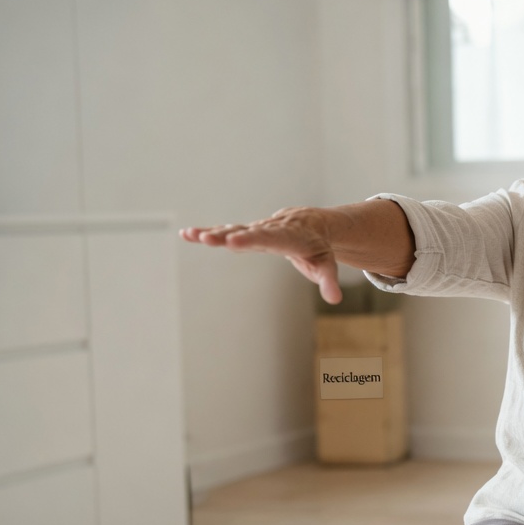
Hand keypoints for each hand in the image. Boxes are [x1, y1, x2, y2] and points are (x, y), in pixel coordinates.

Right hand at [180, 207, 343, 303]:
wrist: (311, 225)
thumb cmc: (319, 248)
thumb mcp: (327, 265)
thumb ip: (328, 281)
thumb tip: (335, 299)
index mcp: (289, 236)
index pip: (270, 238)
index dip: (252, 240)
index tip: (233, 242)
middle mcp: (269, 230)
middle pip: (247, 233)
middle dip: (228, 236)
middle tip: (208, 238)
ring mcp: (256, 230)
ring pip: (233, 230)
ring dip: (212, 233)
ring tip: (191, 235)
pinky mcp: (247, 233)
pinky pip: (226, 231)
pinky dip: (208, 232)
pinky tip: (187, 234)